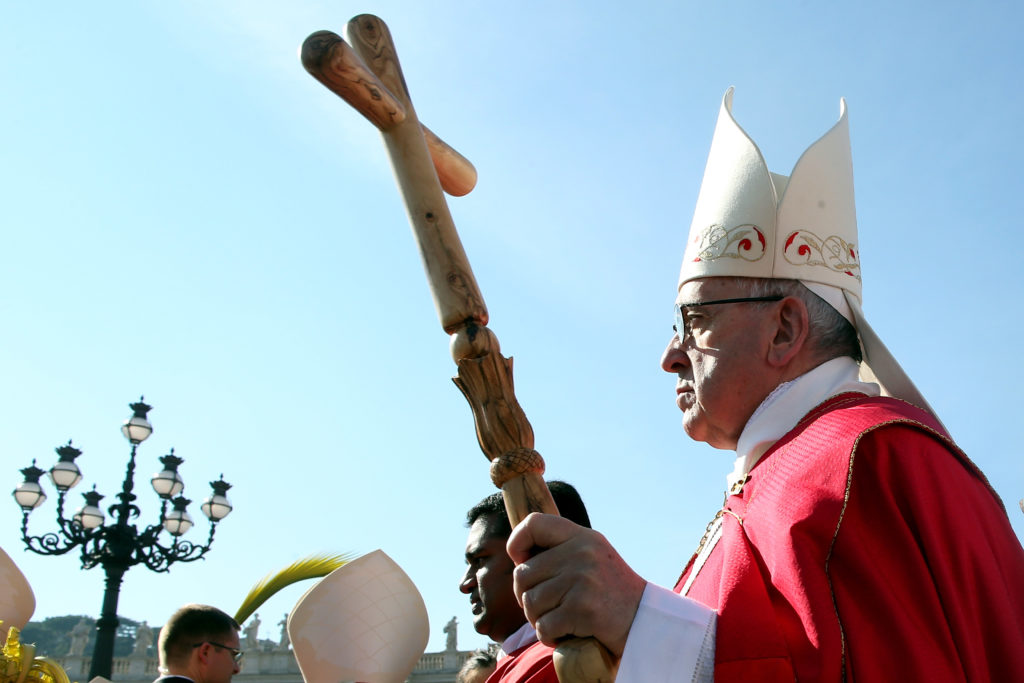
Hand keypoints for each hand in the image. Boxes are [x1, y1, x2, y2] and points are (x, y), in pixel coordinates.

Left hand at [507, 513, 645, 657]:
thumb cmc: (612, 593)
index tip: (521, 561)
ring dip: (538, 620)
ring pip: (530, 602)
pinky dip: (550, 637)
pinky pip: (543, 626)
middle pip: (523, 574)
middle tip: (545, 607)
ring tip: (558, 621)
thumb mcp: (592, 557)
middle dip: (526, 597)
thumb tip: (518, 556)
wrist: (647, 623)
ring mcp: (581, 579)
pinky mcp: (582, 608)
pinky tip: (565, 635)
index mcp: (582, 537)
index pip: (533, 523)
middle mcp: (581, 553)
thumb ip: (562, 550)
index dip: (517, 542)